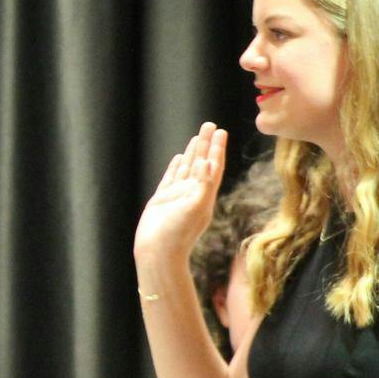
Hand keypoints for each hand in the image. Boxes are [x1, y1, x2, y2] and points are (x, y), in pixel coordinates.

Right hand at [133, 123, 227, 263]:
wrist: (157, 252)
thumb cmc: (177, 233)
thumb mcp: (195, 208)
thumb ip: (203, 185)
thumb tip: (208, 163)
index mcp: (204, 195)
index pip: (213, 166)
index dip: (217, 149)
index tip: (220, 132)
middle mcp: (193, 193)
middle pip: (201, 162)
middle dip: (206, 144)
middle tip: (210, 124)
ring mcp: (177, 196)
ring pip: (186, 168)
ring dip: (192, 152)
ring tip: (197, 136)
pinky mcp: (162, 200)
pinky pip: (171, 178)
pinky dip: (176, 167)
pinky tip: (178, 158)